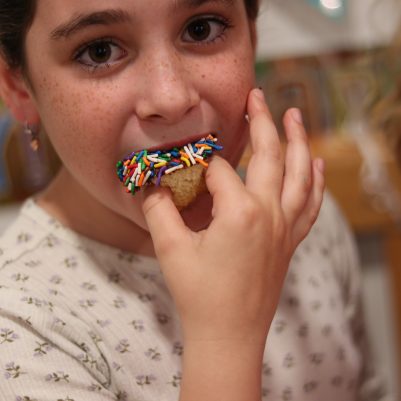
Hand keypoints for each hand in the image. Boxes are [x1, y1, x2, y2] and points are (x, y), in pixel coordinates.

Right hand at [142, 88, 324, 399]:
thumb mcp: (170, 249)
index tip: (184, 155)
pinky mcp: (291, 241)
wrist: (230, 336)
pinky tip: (317, 162)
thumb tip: (149, 184)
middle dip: (262, 121)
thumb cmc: (200, 296)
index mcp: (240, 212)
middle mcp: (270, 214)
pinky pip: (311, 203)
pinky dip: (315, 180)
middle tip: (257, 94)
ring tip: (294, 114)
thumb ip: (159, 210)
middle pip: (269, 155)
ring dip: (297, 141)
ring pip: (299, 173)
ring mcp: (285, 227)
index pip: (219, 169)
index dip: (198, 159)